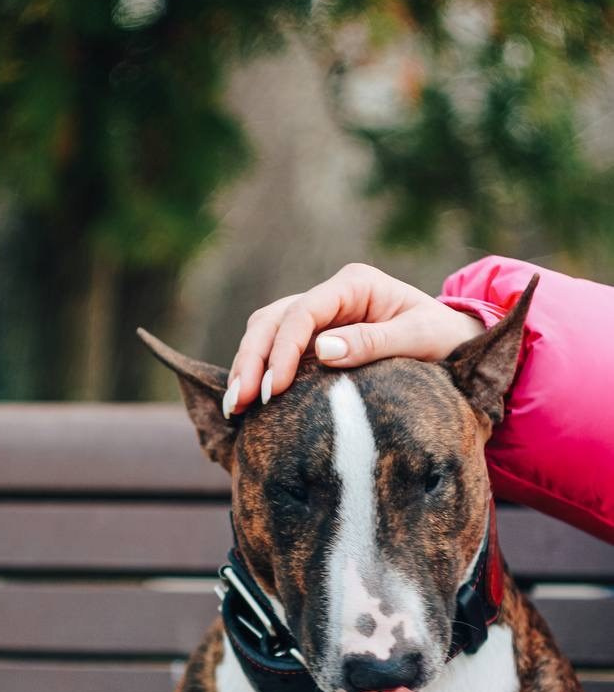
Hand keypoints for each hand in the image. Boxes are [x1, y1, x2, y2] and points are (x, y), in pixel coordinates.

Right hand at [224, 262, 483, 414]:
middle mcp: (331, 295)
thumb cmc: (444, 337)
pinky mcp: (315, 339)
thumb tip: (323, 350)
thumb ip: (374, 342)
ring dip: (247, 366)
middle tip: (239, 403)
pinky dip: (259, 372)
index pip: (303, 312)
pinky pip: (276, 349)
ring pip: (266, 331)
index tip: (274, 389)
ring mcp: (320, 315)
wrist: (456, 342)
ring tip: (235, 407)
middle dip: (252, 360)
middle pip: (273, 319)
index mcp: (354, 284)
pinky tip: (247, 401)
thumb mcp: (420, 339)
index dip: (283, 350)